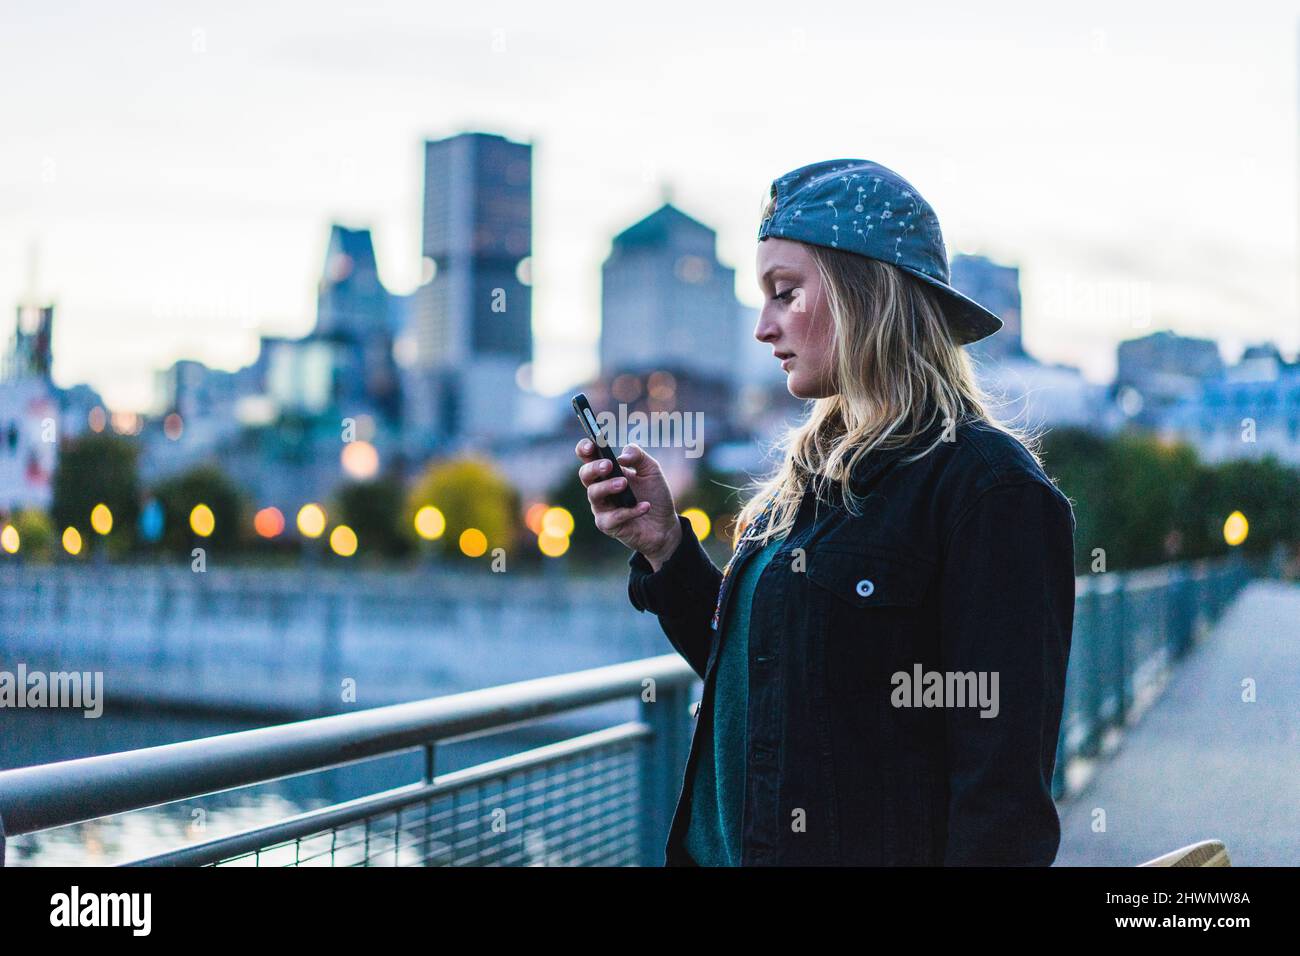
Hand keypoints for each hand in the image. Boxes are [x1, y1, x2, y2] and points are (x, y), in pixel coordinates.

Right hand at [575, 440, 680, 568]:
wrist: (665, 525)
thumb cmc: (654, 494)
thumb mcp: (651, 470)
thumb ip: (638, 456)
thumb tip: (621, 456)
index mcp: (607, 471)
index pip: (588, 457)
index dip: (584, 448)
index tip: (591, 444)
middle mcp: (600, 488)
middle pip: (585, 474)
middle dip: (594, 468)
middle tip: (608, 465)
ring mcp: (601, 507)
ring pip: (593, 494)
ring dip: (608, 487)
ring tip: (624, 483)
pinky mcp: (607, 525)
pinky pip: (612, 517)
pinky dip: (630, 511)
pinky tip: (645, 506)